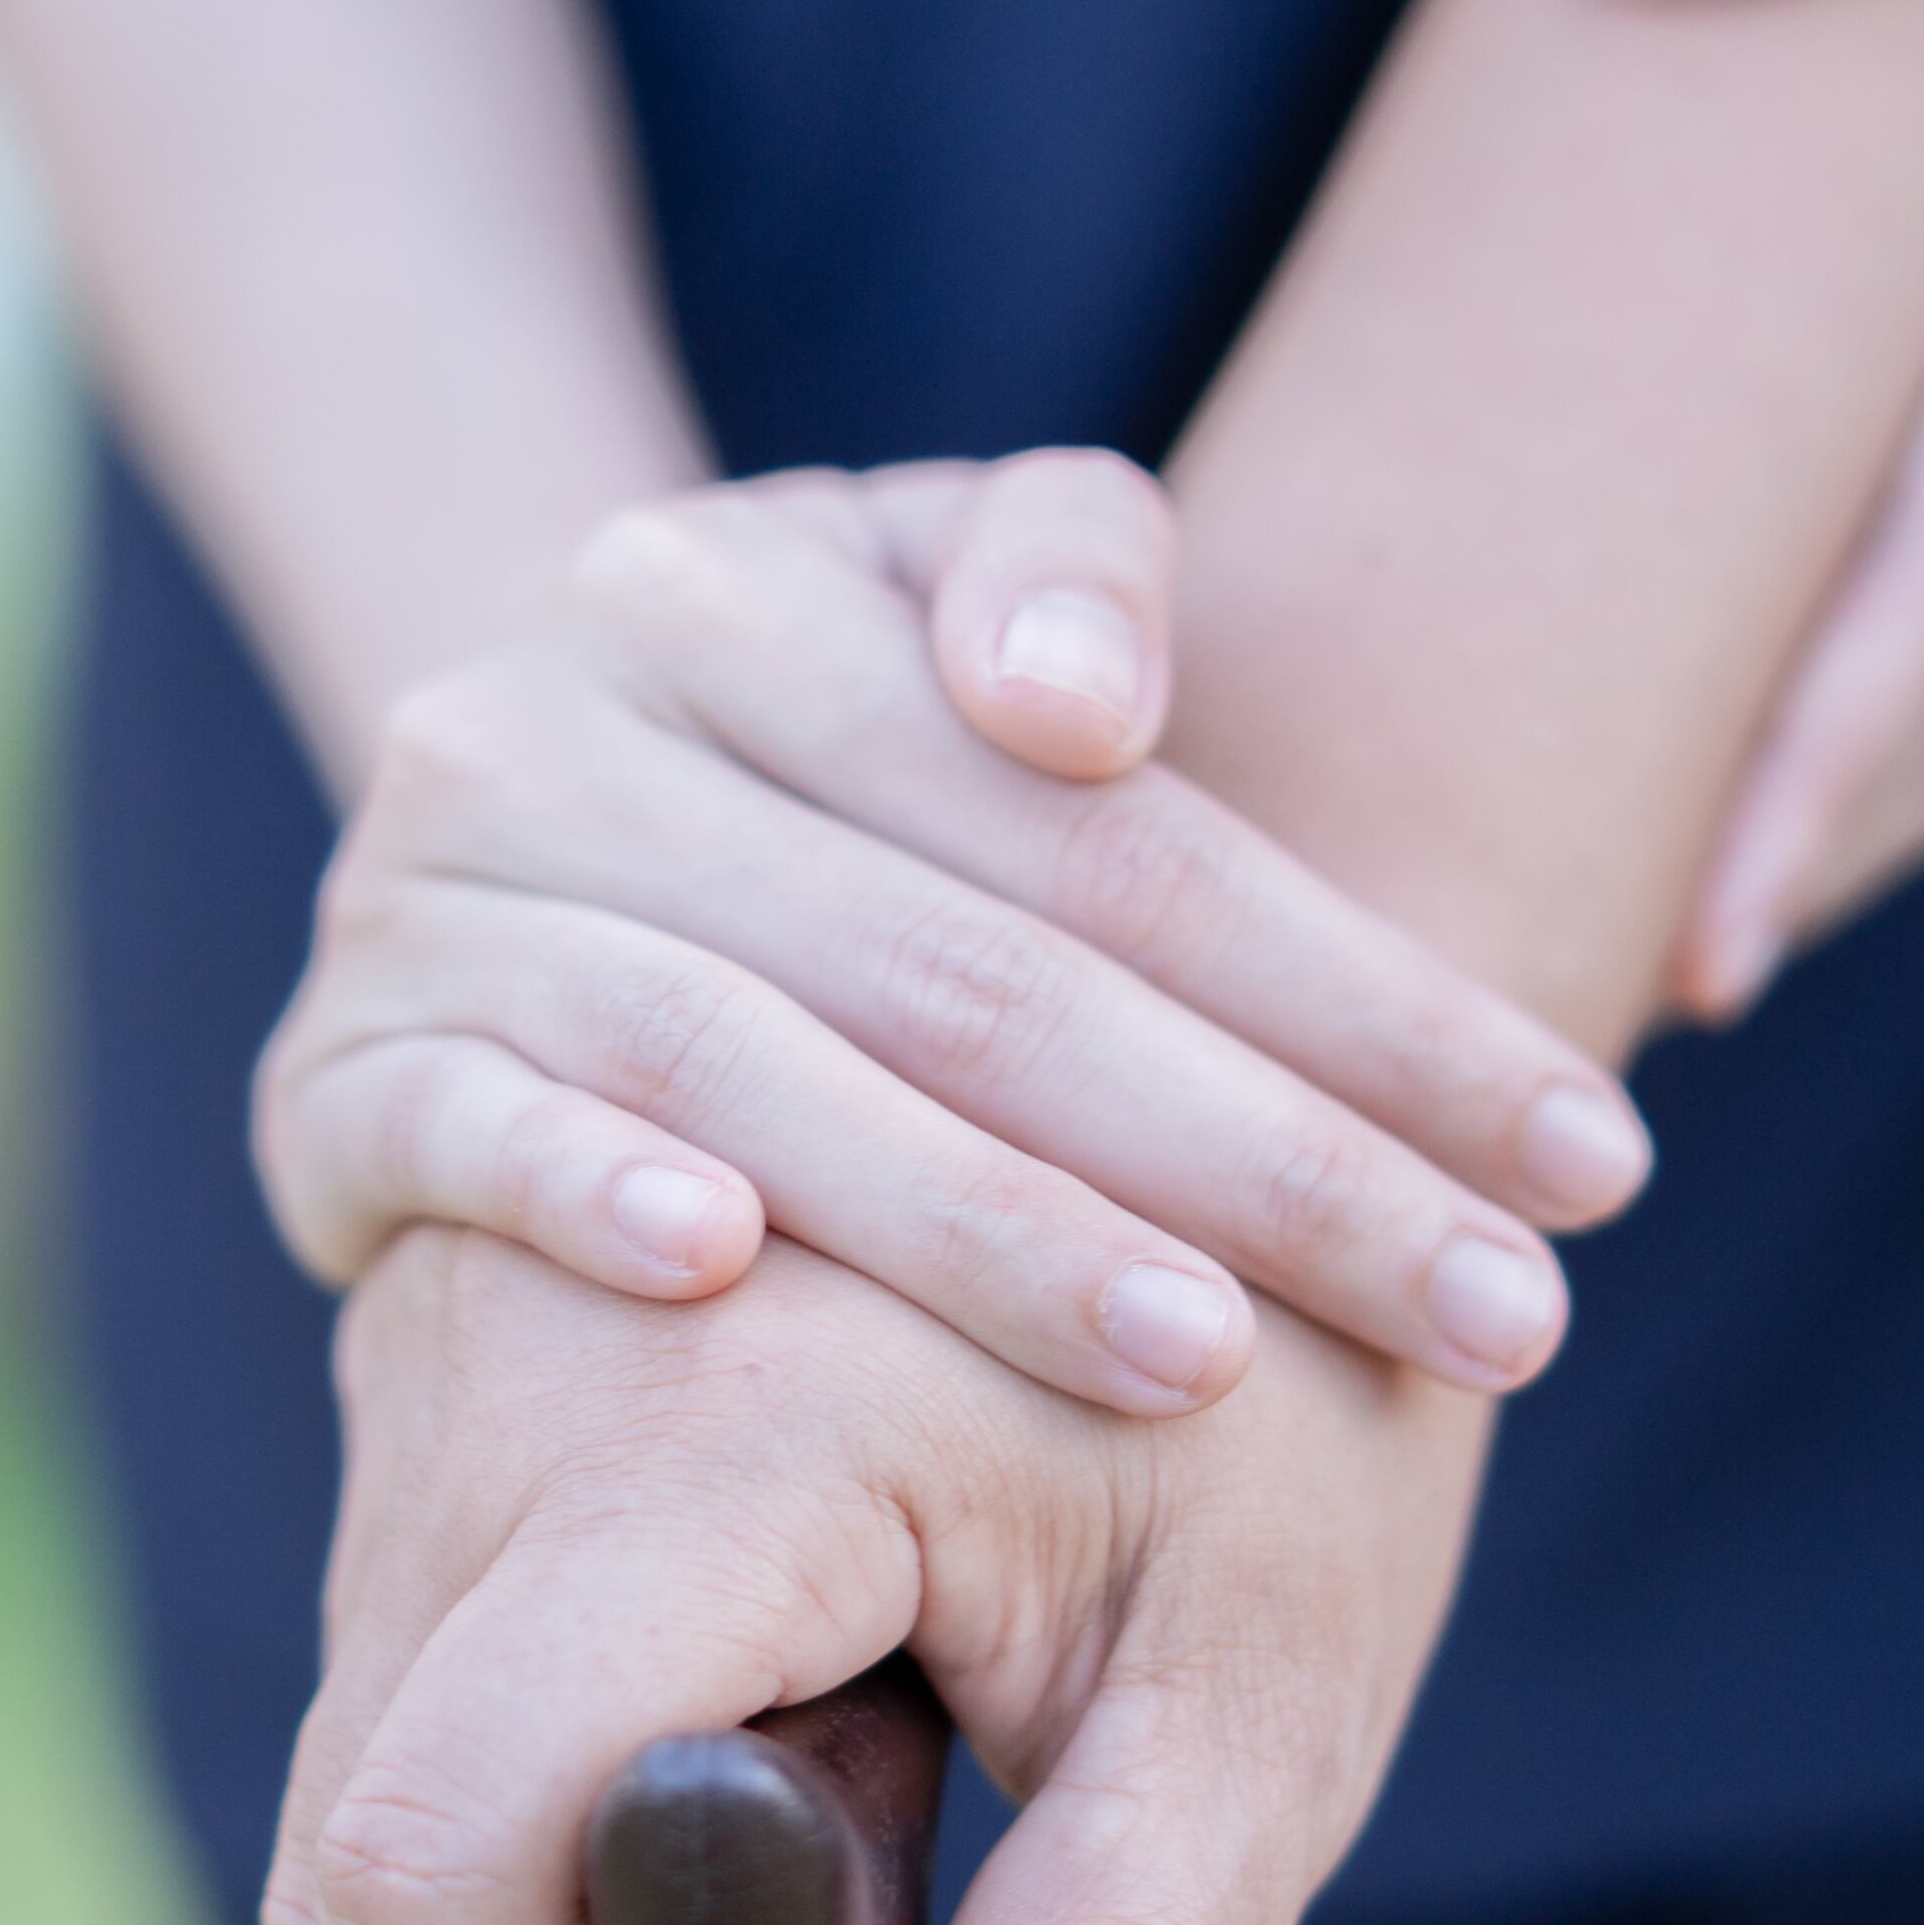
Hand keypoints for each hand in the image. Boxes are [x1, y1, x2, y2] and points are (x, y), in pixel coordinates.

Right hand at [254, 454, 1654, 1411]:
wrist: (482, 794)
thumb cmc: (808, 726)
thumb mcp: (928, 579)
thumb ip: (1067, 565)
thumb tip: (1083, 703)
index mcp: (750, 589)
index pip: (1117, 829)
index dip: (1370, 1001)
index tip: (1593, 1163)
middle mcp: (572, 722)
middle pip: (974, 970)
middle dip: (1265, 1165)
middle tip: (1498, 1322)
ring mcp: (429, 902)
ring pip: (744, 1067)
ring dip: (980, 1226)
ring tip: (1208, 1359)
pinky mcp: (330, 1079)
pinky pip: (454, 1131)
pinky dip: (577, 1189)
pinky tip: (721, 1273)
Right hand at [277, 1225, 1485, 1924]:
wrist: (1259, 1049)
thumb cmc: (1306, 1385)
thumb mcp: (1262, 1715)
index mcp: (711, 1431)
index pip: (442, 1856)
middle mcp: (515, 1344)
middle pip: (370, 1848)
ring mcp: (447, 1325)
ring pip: (366, 1763)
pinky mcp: (438, 1336)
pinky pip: (398, 1652)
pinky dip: (518, 1811)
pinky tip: (741, 1823)